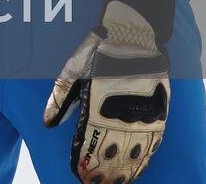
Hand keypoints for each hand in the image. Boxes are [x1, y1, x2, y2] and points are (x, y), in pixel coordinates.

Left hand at [43, 0, 169, 182]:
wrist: (132, 35)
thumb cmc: (97, 52)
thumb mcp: (71, 71)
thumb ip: (60, 99)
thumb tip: (48, 124)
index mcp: (96, 106)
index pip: (89, 144)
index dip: (85, 163)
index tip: (80, 175)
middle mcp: (119, 114)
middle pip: (112, 154)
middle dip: (103, 173)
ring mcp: (141, 114)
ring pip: (133, 153)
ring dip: (124, 171)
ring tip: (116, 183)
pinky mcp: (157, 111)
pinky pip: (153, 141)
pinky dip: (145, 157)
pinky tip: (139, 166)